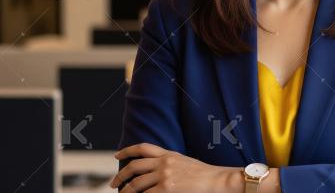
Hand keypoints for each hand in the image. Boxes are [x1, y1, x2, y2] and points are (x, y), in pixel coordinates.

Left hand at [109, 143, 239, 191]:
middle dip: (120, 176)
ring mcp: (164, 175)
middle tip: (114, 184)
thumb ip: (170, 164)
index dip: (127, 151)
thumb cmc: (206, 175)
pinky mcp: (166, 189)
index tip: (117, 156)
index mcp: (169, 154)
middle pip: (134, 167)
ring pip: (136, 184)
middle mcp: (164, 163)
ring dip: (126, 192)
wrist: (218, 180)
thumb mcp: (186, 163)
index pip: (143, 148)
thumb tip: (156, 171)